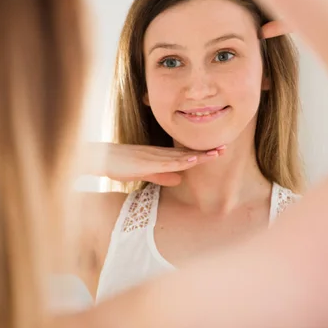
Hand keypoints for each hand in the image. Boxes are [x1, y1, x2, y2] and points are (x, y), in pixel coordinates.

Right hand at [86, 143, 225, 185]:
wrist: (102, 159)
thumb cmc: (120, 164)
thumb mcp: (145, 172)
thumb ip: (162, 176)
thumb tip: (180, 180)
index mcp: (160, 156)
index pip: (185, 154)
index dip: (202, 154)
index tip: (218, 151)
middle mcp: (160, 154)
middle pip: (187, 152)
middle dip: (206, 151)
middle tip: (225, 147)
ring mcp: (154, 157)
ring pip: (181, 156)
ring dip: (199, 155)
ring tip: (216, 152)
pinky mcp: (147, 162)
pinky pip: (167, 162)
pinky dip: (182, 161)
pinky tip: (193, 159)